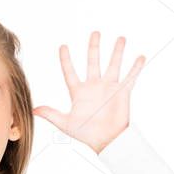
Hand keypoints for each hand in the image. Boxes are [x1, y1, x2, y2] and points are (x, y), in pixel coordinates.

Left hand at [33, 31, 144, 154]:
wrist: (106, 141)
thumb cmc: (85, 133)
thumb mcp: (65, 123)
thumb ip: (50, 114)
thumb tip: (32, 110)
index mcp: (79, 92)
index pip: (70, 72)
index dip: (66, 60)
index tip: (63, 46)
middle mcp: (94, 86)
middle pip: (93, 62)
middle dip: (94, 47)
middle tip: (95, 33)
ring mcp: (109, 88)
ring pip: (113, 65)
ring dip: (117, 52)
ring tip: (121, 38)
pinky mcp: (122, 92)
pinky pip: (130, 77)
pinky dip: (136, 67)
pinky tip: (140, 56)